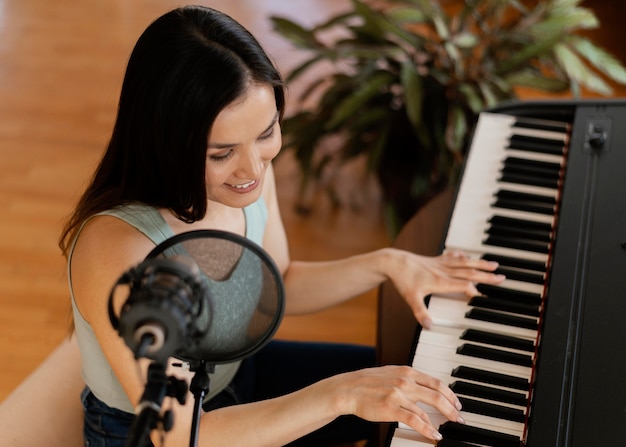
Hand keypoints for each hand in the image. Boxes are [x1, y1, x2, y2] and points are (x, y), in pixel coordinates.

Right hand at [333, 365, 462, 441]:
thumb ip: (408, 380)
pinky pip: (415, 420)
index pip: (436, 382)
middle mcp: (405, 380)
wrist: (348, 389)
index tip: (457, 403)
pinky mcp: (391, 408)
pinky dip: (427, 429)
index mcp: (406, 371)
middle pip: (437, 395)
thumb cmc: (367, 383)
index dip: (450, 394)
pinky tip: (434, 435)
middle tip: (459, 418)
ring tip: (448, 428)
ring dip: (442, 421)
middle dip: (452, 408)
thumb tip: (425, 390)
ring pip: (427, 409)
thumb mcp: (390, 374)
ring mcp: (398, 394)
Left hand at [387, 249, 504, 327]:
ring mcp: (440, 264)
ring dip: (479, 264)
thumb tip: (429, 326)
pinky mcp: (435, 259)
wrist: (393, 262)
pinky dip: (462, 256)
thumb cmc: (403, 279)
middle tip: (501, 278)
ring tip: (494, 264)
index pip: (464, 285)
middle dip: (486, 276)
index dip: (475, 291)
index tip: (486, 296)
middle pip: (469, 273)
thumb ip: (420, 313)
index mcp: (440, 281)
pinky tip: (466, 256)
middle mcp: (444, 271)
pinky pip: (452, 257)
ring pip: (465, 263)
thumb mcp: (411, 298)